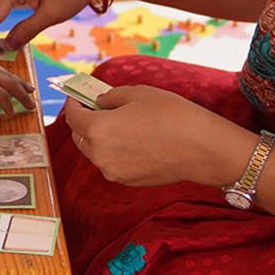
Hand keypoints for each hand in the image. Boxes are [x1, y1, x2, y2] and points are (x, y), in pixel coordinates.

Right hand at [0, 51, 35, 111]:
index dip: (6, 75)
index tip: (13, 80)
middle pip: (7, 74)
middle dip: (20, 83)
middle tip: (30, 90)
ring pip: (10, 84)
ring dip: (21, 95)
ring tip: (29, 104)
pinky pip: (2, 96)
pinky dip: (9, 104)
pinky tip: (11, 112)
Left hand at [64, 87, 253, 187]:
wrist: (201, 148)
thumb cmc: (171, 116)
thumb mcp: (137, 94)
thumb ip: (110, 97)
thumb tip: (100, 103)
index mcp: (98, 130)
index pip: (73, 117)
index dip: (73, 104)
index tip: (77, 96)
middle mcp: (99, 155)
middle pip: (80, 137)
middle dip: (84, 122)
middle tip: (96, 108)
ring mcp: (113, 171)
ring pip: (95, 152)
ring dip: (99, 137)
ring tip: (117, 123)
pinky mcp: (127, 181)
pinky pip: (111, 163)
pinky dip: (114, 151)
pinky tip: (132, 139)